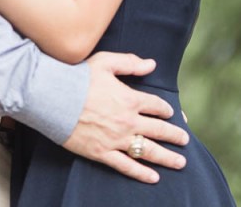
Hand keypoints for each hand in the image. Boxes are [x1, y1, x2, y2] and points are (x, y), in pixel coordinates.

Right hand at [63, 52, 187, 182]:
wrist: (54, 97)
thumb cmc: (78, 77)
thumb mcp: (105, 62)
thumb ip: (130, 63)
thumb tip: (151, 64)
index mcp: (129, 98)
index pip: (155, 105)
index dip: (166, 109)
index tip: (173, 113)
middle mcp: (127, 121)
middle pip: (158, 130)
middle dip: (174, 135)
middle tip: (185, 140)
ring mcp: (116, 139)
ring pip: (148, 151)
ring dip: (167, 158)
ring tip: (180, 163)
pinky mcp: (103, 152)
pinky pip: (126, 166)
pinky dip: (141, 173)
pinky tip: (153, 178)